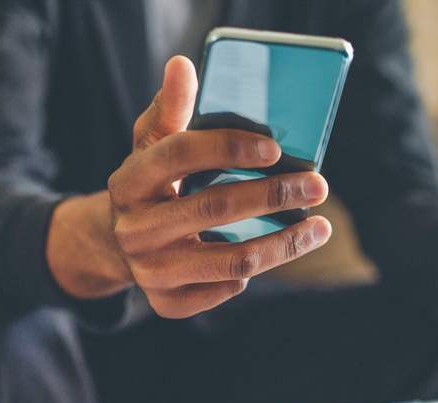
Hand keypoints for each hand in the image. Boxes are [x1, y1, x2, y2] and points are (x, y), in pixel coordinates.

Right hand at [47, 56, 330, 316]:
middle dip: (274, 195)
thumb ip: (170, 108)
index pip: (179, 155)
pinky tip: (273, 252)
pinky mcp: (166, 303)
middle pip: (214, 208)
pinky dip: (253, 273)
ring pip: (233, 261)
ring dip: (285, 243)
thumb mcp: (152, 144)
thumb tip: (182, 65)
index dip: (228, 148)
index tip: (275, 147)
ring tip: (320, 227)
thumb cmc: (152, 184)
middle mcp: (134, 229)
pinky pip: (224, 289)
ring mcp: (149, 271)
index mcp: (128, 181)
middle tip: (318, 185)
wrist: (117, 243)